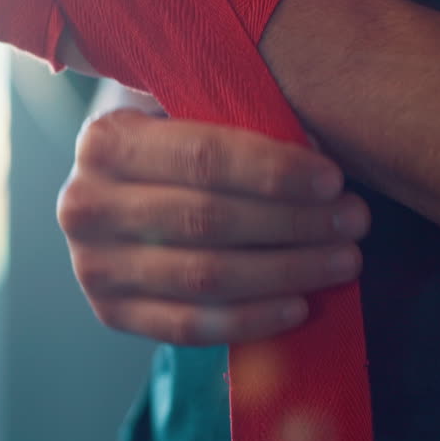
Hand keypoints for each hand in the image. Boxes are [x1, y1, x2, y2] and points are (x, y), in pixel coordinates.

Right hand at [58, 108, 369, 345]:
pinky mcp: (110, 313)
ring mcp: (93, 266)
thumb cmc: (169, 145)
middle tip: (354, 220)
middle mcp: (85, 204)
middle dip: (294, 222)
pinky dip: (250, 319)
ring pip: (205, 276)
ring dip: (286, 271)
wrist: (112, 194)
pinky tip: (299, 306)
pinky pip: (188, 327)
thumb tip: (315, 148)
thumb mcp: (186, 113)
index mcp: (104, 140)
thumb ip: (238, 121)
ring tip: (343, 260)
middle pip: (208, 219)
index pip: (202, 156)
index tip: (333, 179)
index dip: (274, 170)